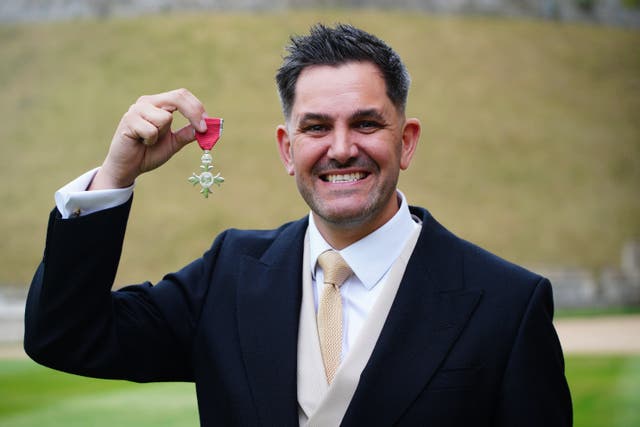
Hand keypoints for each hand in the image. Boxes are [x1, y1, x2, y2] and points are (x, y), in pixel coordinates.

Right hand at [89, 88, 207, 189]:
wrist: (128, 167)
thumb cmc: (149, 152)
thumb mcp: (174, 143)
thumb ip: (188, 134)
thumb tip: (208, 128)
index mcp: (159, 103)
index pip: (182, 95)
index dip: (197, 108)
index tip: (207, 125)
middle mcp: (148, 102)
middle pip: (177, 97)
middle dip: (194, 114)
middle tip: (202, 129)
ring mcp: (137, 109)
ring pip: (165, 118)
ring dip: (162, 135)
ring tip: (149, 141)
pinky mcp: (128, 120)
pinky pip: (151, 130)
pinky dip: (150, 141)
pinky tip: (140, 143)